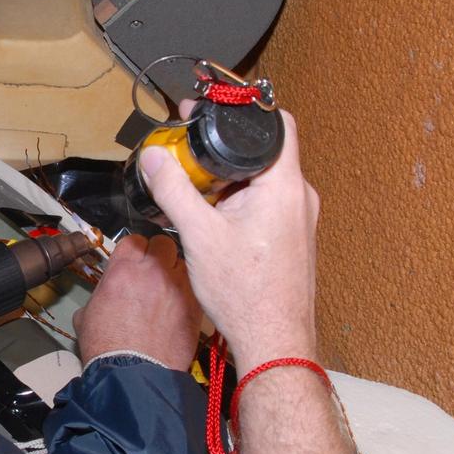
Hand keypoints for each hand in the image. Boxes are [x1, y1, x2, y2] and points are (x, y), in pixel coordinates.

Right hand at [72, 233, 201, 370]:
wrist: (131, 373)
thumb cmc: (107, 348)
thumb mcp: (87, 314)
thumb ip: (101, 295)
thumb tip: (104, 297)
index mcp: (123, 270)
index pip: (134, 239)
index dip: (135, 248)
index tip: (135, 257)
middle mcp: (152, 272)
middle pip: (164, 242)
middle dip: (159, 252)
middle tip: (155, 268)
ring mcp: (176, 287)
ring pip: (183, 262)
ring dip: (176, 272)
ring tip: (170, 288)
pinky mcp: (193, 306)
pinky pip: (195, 287)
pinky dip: (188, 292)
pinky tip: (179, 306)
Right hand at [139, 110, 318, 372]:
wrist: (273, 342)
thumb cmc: (246, 293)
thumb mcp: (199, 234)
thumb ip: (174, 189)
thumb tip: (154, 157)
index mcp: (284, 185)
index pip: (277, 123)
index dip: (242, 111)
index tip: (209, 111)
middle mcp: (298, 197)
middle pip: (262, 151)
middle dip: (222, 148)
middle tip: (187, 151)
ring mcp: (298, 218)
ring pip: (260, 179)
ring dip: (227, 178)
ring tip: (193, 189)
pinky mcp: (291, 237)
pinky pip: (264, 202)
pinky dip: (238, 200)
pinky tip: (211, 218)